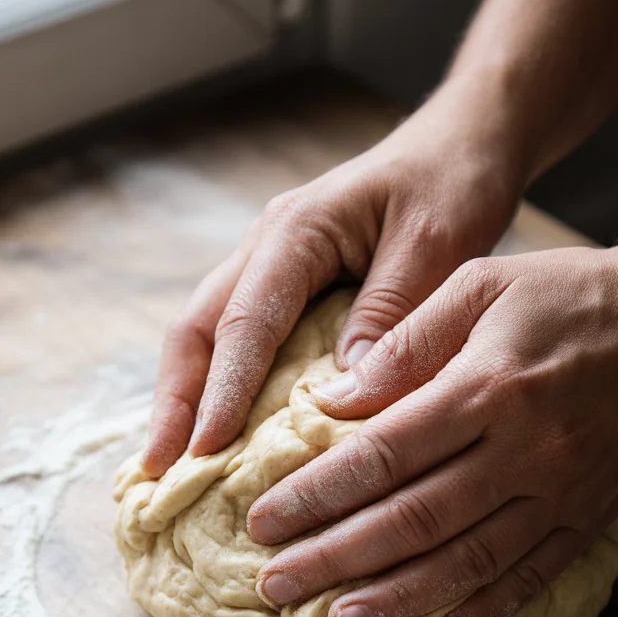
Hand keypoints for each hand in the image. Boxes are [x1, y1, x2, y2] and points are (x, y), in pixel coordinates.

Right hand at [142, 76, 530, 475]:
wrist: (461, 145)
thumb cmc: (451, 184)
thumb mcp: (437, 245)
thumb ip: (389, 312)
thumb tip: (342, 391)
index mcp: (297, 232)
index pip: (245, 322)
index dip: (222, 391)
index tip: (205, 453)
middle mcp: (268, 247)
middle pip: (199, 329)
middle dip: (175, 402)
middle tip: (157, 472)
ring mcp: (271, 265)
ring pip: (208, 335)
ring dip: (187, 398)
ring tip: (172, 466)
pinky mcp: (287, 285)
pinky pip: (240, 339)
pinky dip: (222, 386)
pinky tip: (223, 433)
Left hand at [250, 243, 617, 616]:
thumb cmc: (573, 295)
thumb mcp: (485, 284)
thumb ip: (410, 340)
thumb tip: (334, 400)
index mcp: (487, 386)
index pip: (384, 453)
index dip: (319, 492)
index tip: (265, 519)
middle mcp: (523, 449)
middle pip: (414, 518)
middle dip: (337, 557)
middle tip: (275, 586)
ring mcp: (560, 491)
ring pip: (467, 560)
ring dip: (398, 599)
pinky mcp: (589, 515)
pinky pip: (535, 575)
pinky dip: (488, 611)